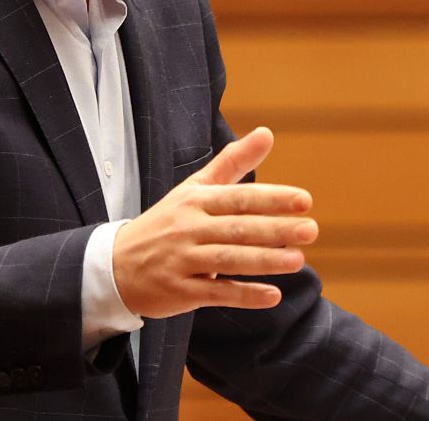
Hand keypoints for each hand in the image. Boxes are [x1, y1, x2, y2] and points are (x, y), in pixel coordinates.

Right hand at [111, 127, 317, 318]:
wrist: (116, 264)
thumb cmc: (166, 223)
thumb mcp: (194, 189)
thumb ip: (233, 163)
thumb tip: (267, 132)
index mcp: (195, 201)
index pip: (238, 198)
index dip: (271, 199)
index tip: (305, 201)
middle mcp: (188, 228)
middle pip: (237, 228)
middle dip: (275, 229)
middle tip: (311, 230)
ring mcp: (182, 260)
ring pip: (228, 260)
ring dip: (264, 261)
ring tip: (298, 261)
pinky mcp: (178, 290)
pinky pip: (215, 292)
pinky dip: (244, 295)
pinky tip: (273, 296)